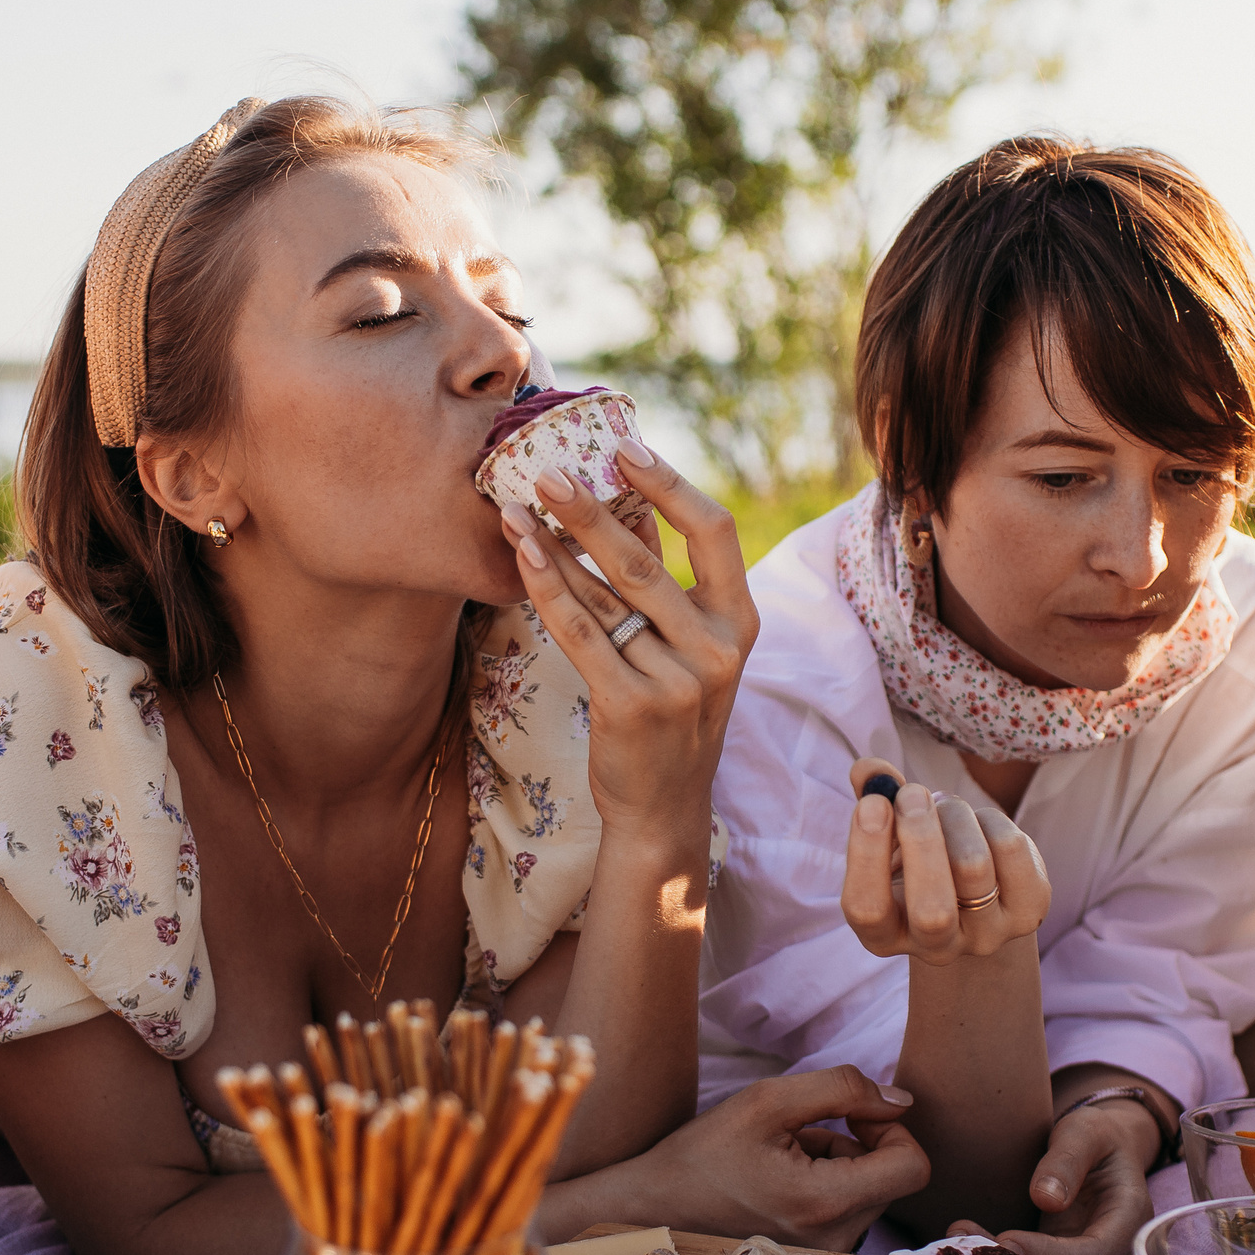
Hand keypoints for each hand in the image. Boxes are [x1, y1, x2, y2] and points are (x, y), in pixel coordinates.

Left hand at [499, 443, 758, 847]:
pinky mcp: (630, 707)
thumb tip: (626, 501)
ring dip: (553, 546)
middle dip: (591, 509)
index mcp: (739, 622)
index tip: (625, 446)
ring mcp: (677, 681)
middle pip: (647, 560)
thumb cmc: (671, 714)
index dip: (671, 484)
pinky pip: (579, 635)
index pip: (716, 532)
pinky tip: (523, 557)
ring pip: (605, 596)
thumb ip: (665, 581)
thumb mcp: (689, 647)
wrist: (664, 808)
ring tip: (514, 508)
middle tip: (547, 469)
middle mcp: (716, 649)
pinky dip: (548, 591)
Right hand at [616, 1067, 929, 1251]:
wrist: (655, 1209)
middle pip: (893, 1176)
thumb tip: (900, 1100)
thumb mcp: (767, 1101)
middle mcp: (835, 1238)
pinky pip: (850, 1209)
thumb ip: (842, 1090)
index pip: (913, 1166)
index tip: (852, 1116)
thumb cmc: (705, 1153)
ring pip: (872, 1191)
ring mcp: (827, 1254)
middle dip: (861, 1144)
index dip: (891, 1128)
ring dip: (842, 1163)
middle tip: (805, 1131)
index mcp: (825, 1202)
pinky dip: (830, 1184)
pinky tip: (783, 1178)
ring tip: (785, 1156)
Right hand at [841, 757, 1048, 965]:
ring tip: (945, 807)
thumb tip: (867, 770)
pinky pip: (1010, 850)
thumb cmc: (920, 858)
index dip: (867, 854)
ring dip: (954, 816)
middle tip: (913, 794)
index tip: (873, 803)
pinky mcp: (1027, 912)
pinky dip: (989, 819)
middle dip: (921, 838)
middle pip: (932, 909)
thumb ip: (874, 803)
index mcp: (885, 934)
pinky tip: (979, 823)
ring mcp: (986, 936)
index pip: (867, 909)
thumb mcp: (890, 838)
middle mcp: (936, 948)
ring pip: (972, 866)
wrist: (978, 893)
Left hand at [950, 1100, 1158, 1254]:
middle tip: (965, 1244)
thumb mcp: (1086, 1132)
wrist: (1103, 1149)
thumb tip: (1046, 1199)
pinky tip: (966, 1239)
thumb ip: (1068, 1159)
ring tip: (956, 1237)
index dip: (1051, 1254)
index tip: (1008, 1240)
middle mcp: (1113, 1253)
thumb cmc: (1098, 1136)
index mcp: (1129, 1222)